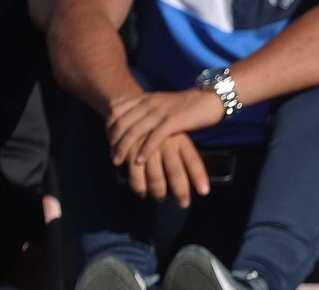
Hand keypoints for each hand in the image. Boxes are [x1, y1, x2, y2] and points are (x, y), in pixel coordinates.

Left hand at [108, 89, 222, 169]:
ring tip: (118, 161)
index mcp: (145, 98)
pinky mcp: (172, 121)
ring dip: (124, 148)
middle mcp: (149, 103)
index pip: (118, 110)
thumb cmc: (188, 105)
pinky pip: (153, 138)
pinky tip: (139, 161)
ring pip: (134, 131)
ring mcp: (160, 112)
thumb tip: (139, 124)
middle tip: (112, 157)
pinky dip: (144, 150)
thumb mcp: (163, 104)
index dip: (110, 127)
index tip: (108, 142)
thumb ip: (149, 111)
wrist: (210, 98)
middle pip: (123, 123)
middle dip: (114, 141)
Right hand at [124, 133, 210, 206]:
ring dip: (157, 192)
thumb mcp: (176, 133)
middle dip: (180, 191)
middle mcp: (166, 142)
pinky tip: (141, 193)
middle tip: (183, 203)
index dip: (199, 176)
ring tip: (159, 199)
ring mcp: (148, 145)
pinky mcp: (131, 148)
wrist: (131, 103)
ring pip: (155, 176)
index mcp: (179, 139)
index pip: (193, 160)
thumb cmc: (159, 126)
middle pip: (175, 172)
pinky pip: (135, 172)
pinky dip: (138, 186)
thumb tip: (197, 176)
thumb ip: (184, 153)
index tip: (204, 192)